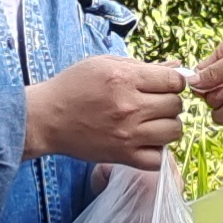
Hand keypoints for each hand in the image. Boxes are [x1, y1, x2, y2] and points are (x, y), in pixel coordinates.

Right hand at [25, 53, 188, 165]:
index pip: (174, 81)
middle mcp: (129, 107)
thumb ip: (141, 65)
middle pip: (176, 105)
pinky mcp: (122, 156)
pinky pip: (158, 159)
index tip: (164, 85)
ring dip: (167, 126)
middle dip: (169, 102)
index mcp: (125, 79)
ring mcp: (128, 134)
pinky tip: (145, 142)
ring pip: (174, 131)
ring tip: (152, 122)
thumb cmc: (72, 86)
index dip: (175, 82)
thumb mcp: (104, 63)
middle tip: (154, 103)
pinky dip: (156, 151)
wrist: (45, 118)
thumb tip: (177, 66)